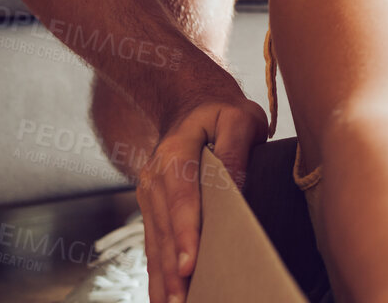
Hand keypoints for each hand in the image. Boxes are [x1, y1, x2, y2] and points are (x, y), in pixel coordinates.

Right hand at [137, 93, 268, 302]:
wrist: (190, 104)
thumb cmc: (221, 113)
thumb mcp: (238, 117)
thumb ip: (237, 146)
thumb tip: (236, 186)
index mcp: (175, 153)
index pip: (181, 199)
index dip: (186, 234)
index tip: (190, 265)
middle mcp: (154, 177)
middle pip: (165, 230)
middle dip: (174, 269)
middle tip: (184, 301)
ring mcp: (149, 195)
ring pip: (156, 243)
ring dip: (163, 278)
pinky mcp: (152, 209)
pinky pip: (154, 245)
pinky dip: (158, 273)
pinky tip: (165, 298)